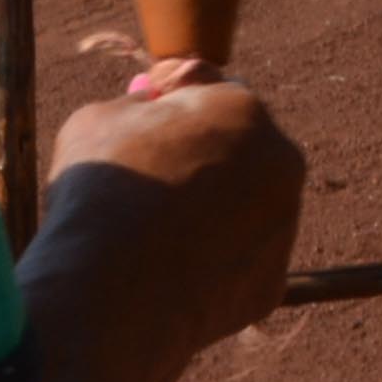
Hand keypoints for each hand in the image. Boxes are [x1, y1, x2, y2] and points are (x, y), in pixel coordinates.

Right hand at [41, 68, 303, 373]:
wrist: (112, 293)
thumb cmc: (100, 192)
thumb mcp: (97, 120)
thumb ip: (133, 108)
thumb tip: (146, 109)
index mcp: (242, 108)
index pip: (207, 88)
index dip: (169, 95)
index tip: (145, 109)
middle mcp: (281, 163)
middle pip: (237, 148)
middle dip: (199, 153)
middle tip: (149, 171)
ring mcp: (284, 227)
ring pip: (243, 208)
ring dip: (209, 210)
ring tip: (150, 232)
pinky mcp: (271, 284)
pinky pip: (236, 263)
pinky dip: (208, 264)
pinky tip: (165, 273)